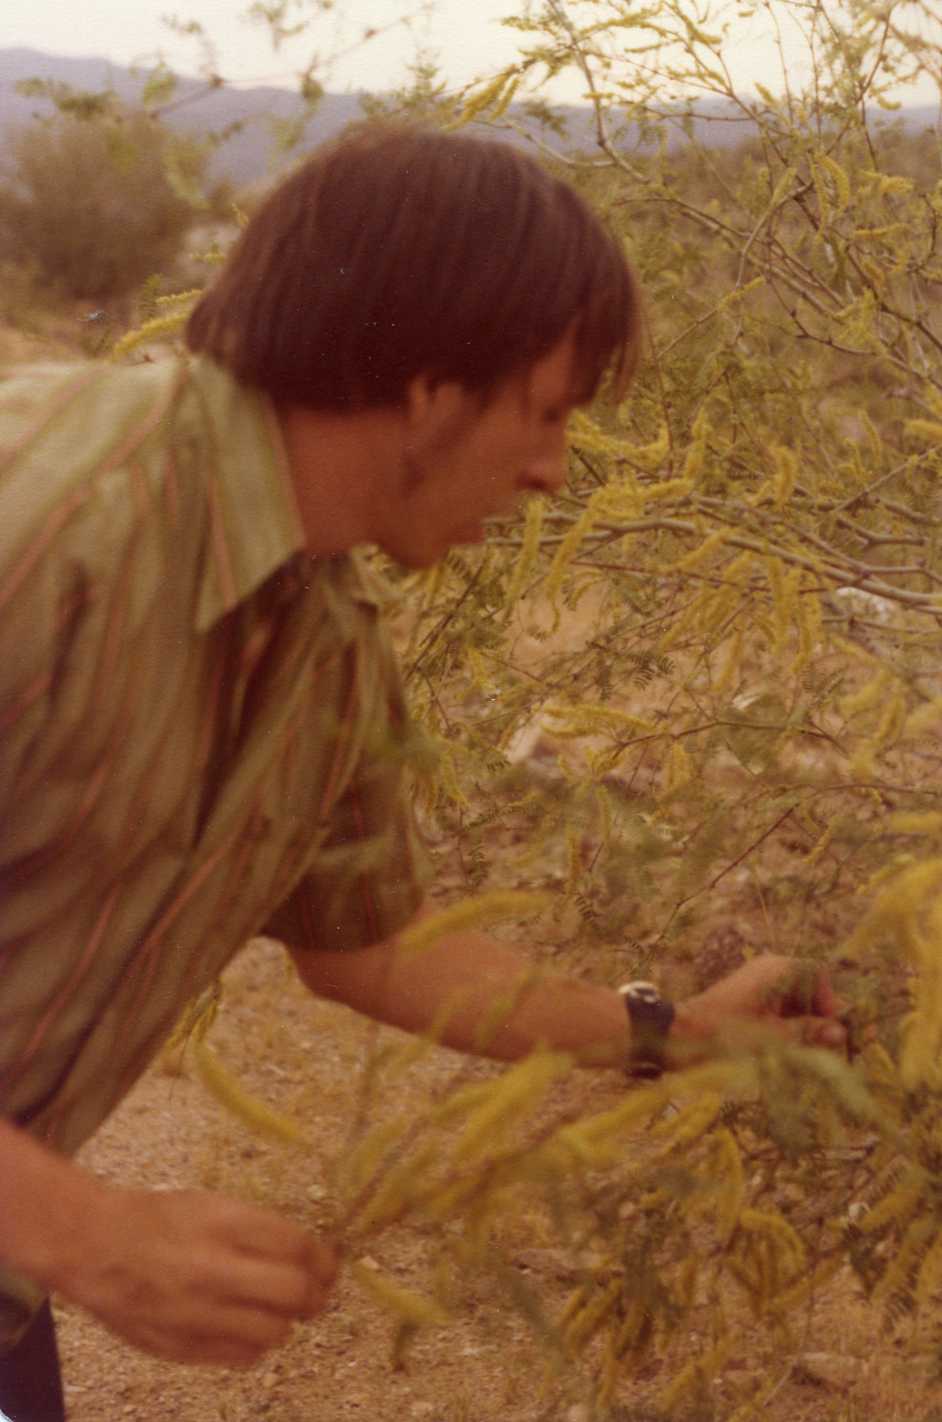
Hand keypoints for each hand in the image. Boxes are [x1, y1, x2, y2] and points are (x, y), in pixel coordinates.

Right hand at [54, 1185, 338, 1366]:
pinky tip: (247, 1327)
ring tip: (278, 1309)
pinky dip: (256, 1344)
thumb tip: (310, 1256)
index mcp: (224, 1224)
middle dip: (315, 1295)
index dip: (324, 1259)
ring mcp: (198, 1313)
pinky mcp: (182, 1347)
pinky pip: (243, 1356)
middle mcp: (214, 1270)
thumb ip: (259, 1232)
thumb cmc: (159, 1219)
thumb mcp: (213, 1206)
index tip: (329, 1263)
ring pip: (274, 1332)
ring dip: (286, 1321)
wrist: (95, 1247)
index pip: (297, 1247)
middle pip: (294, 1293)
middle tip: (315, 1293)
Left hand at [668, 953, 846, 1067]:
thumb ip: (809, 1033)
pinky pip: (777, 1011)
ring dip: (801, 1028)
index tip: (829, 1030)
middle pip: (807, 990)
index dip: (828, 1002)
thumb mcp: (774, 1038)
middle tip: (819, 1049)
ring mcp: (757, 985)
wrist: (680, 1036)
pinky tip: (785, 1052)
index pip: (817, 975)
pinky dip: (785, 1029)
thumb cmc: (728, 1034)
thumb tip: (841, 1032)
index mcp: (777, 970)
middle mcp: (768, 971)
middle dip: (816, 1019)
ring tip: (802, 1055)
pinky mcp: (747, 1001)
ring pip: (793, 1003)